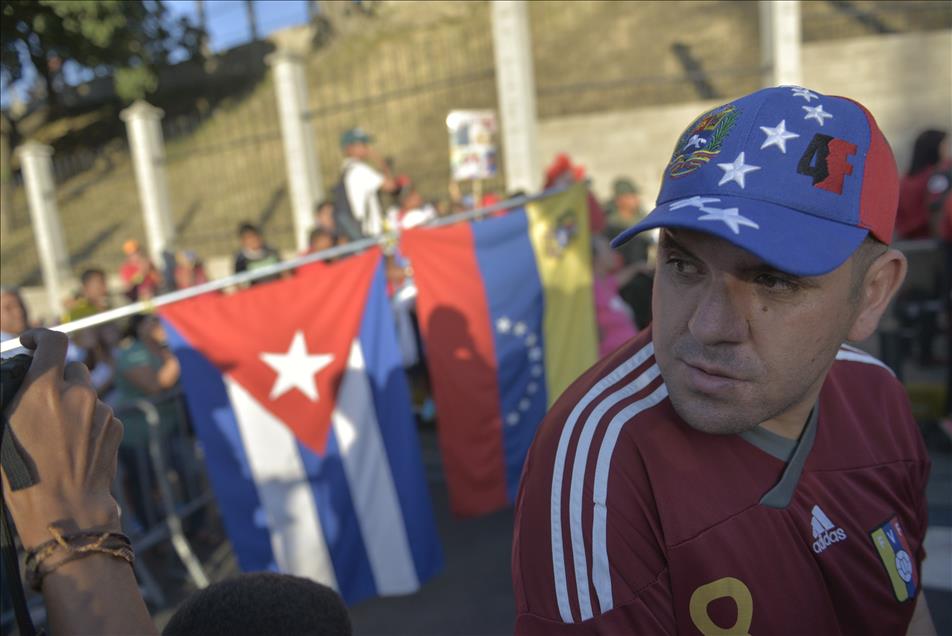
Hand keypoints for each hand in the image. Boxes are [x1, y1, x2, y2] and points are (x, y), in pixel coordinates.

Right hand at [1, 329, 122, 549]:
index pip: (53, 342)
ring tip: (58, 434)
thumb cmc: (22, 474)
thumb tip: (25, 379)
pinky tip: (76, 445)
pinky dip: (90, 421)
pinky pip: (102, 413)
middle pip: (73, 368)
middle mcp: (78, 393)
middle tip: (44, 400)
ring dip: (75, 402)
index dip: (41, 337)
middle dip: (60, 379)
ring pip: (88, 393)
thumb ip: (19, 395)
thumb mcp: (4, 428)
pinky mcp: (116, 426)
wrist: (65, 508)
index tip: (32, 343)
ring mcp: (101, 409)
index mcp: (45, 389)